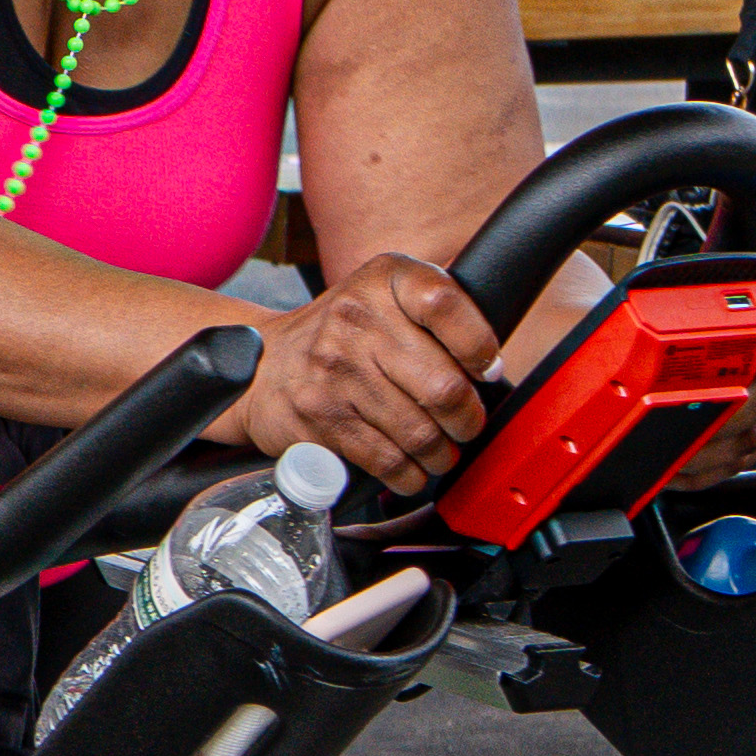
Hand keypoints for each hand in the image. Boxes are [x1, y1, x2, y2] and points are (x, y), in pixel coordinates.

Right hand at [248, 254, 501, 498]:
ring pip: (419, 431)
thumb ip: (437, 316)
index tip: (486, 370)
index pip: (445, 304)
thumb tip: (493, 369)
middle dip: (467, 420)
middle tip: (465, 426)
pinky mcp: (320, 414)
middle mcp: (355, 318)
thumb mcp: (384, 299)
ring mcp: (334, 368)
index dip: (478, 346)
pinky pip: (386, 458)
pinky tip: (411, 470)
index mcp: (382, 280)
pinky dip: (408, 474)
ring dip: (440, 453)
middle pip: (443, 385)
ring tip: (440, 452)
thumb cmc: (342, 337)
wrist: (262, 364)